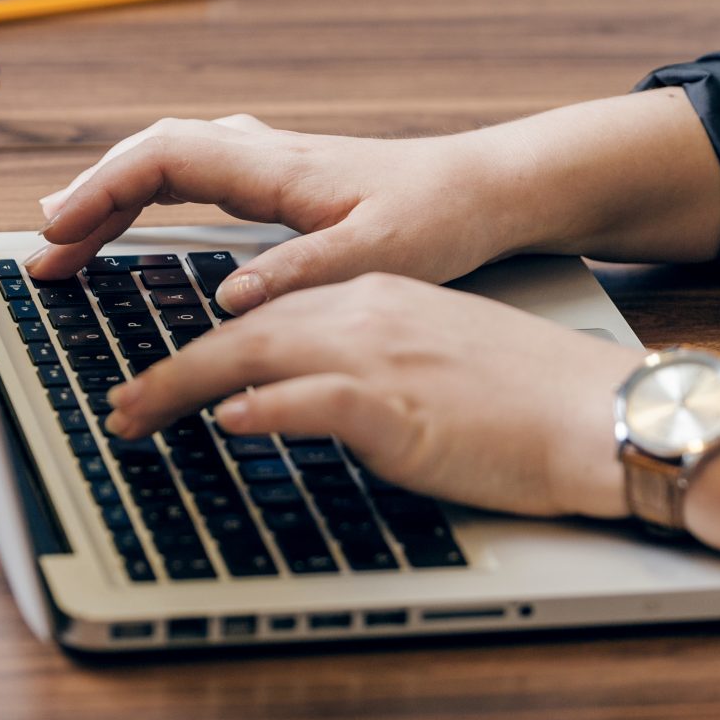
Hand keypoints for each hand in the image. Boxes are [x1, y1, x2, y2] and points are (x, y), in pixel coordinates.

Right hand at [25, 90, 719, 312]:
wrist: (496, 188)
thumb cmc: (446, 217)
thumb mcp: (382, 257)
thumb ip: (305, 276)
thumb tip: (228, 299)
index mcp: (280, 168)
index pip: (164, 158)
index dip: (100, 190)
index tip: (56, 233)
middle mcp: (270, 156)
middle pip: (155, 155)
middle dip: (91, 197)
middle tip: (47, 253)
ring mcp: (279, 164)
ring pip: (176, 160)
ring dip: (120, 193)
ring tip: (73, 239)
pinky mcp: (293, 181)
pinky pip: (201, 172)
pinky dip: (157, 193)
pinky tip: (146, 220)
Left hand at [105, 273, 636, 517]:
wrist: (598, 411)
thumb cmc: (530, 400)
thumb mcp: (438, 363)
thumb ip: (369, 368)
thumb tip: (303, 400)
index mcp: (381, 298)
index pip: (271, 312)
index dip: (207, 345)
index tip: (165, 374)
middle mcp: (371, 312)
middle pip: (243, 330)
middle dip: (170, 369)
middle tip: (121, 404)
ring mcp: (381, 353)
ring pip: (254, 355)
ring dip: (181, 388)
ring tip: (134, 416)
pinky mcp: (396, 403)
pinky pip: (308, 398)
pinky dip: (260, 407)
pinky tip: (226, 421)